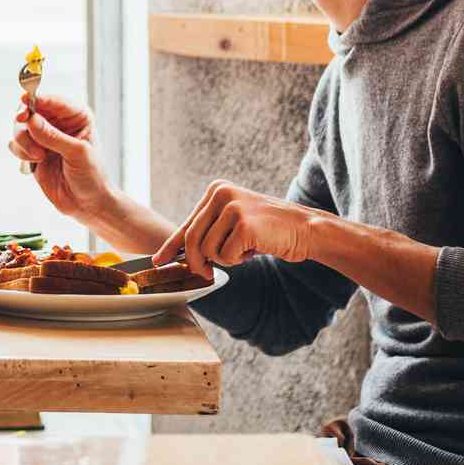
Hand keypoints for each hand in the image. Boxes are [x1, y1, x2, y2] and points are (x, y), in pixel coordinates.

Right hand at [8, 93, 111, 220]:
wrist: (87, 204)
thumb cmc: (92, 176)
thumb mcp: (77, 153)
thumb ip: (53, 136)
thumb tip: (31, 119)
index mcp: (76, 116)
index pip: (52, 100)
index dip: (37, 98)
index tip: (24, 100)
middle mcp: (58, 123)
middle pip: (30, 110)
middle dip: (25, 121)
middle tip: (25, 127)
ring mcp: (44, 138)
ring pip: (20, 127)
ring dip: (24, 141)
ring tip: (39, 156)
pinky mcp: (32, 152)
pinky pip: (16, 144)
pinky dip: (20, 152)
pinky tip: (35, 162)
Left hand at [154, 180, 316, 278]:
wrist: (305, 229)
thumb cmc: (268, 230)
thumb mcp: (234, 222)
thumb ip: (210, 231)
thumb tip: (183, 255)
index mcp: (216, 190)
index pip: (187, 223)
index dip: (171, 246)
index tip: (158, 261)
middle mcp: (221, 193)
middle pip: (192, 239)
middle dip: (196, 262)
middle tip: (206, 274)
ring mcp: (233, 207)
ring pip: (208, 250)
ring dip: (225, 259)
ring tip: (245, 249)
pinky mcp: (244, 224)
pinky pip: (226, 256)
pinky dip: (238, 260)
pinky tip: (255, 249)